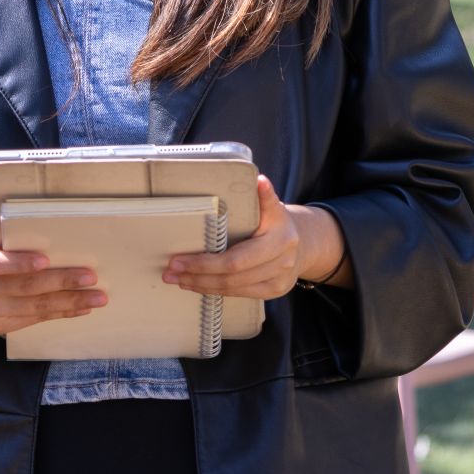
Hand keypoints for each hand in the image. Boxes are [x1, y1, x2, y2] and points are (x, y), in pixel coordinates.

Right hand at [0, 225, 105, 335]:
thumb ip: (7, 235)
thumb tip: (52, 230)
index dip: (20, 263)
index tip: (46, 259)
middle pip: (21, 288)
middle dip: (60, 282)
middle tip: (90, 278)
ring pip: (30, 308)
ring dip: (67, 303)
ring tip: (95, 298)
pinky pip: (29, 322)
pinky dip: (57, 315)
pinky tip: (78, 309)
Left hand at [163, 176, 344, 298]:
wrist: (303, 244)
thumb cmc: (278, 223)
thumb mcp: (274, 208)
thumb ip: (265, 197)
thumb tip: (259, 179)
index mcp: (280, 239)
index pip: (235, 259)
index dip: (205, 263)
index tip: (178, 259)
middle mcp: (282, 262)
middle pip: (232, 277)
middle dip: (197, 275)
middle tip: (170, 271)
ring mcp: (279, 281)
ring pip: (233, 288)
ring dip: (202, 285)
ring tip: (178, 279)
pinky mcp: (274, 292)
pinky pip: (240, 294)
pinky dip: (216, 290)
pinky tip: (198, 285)